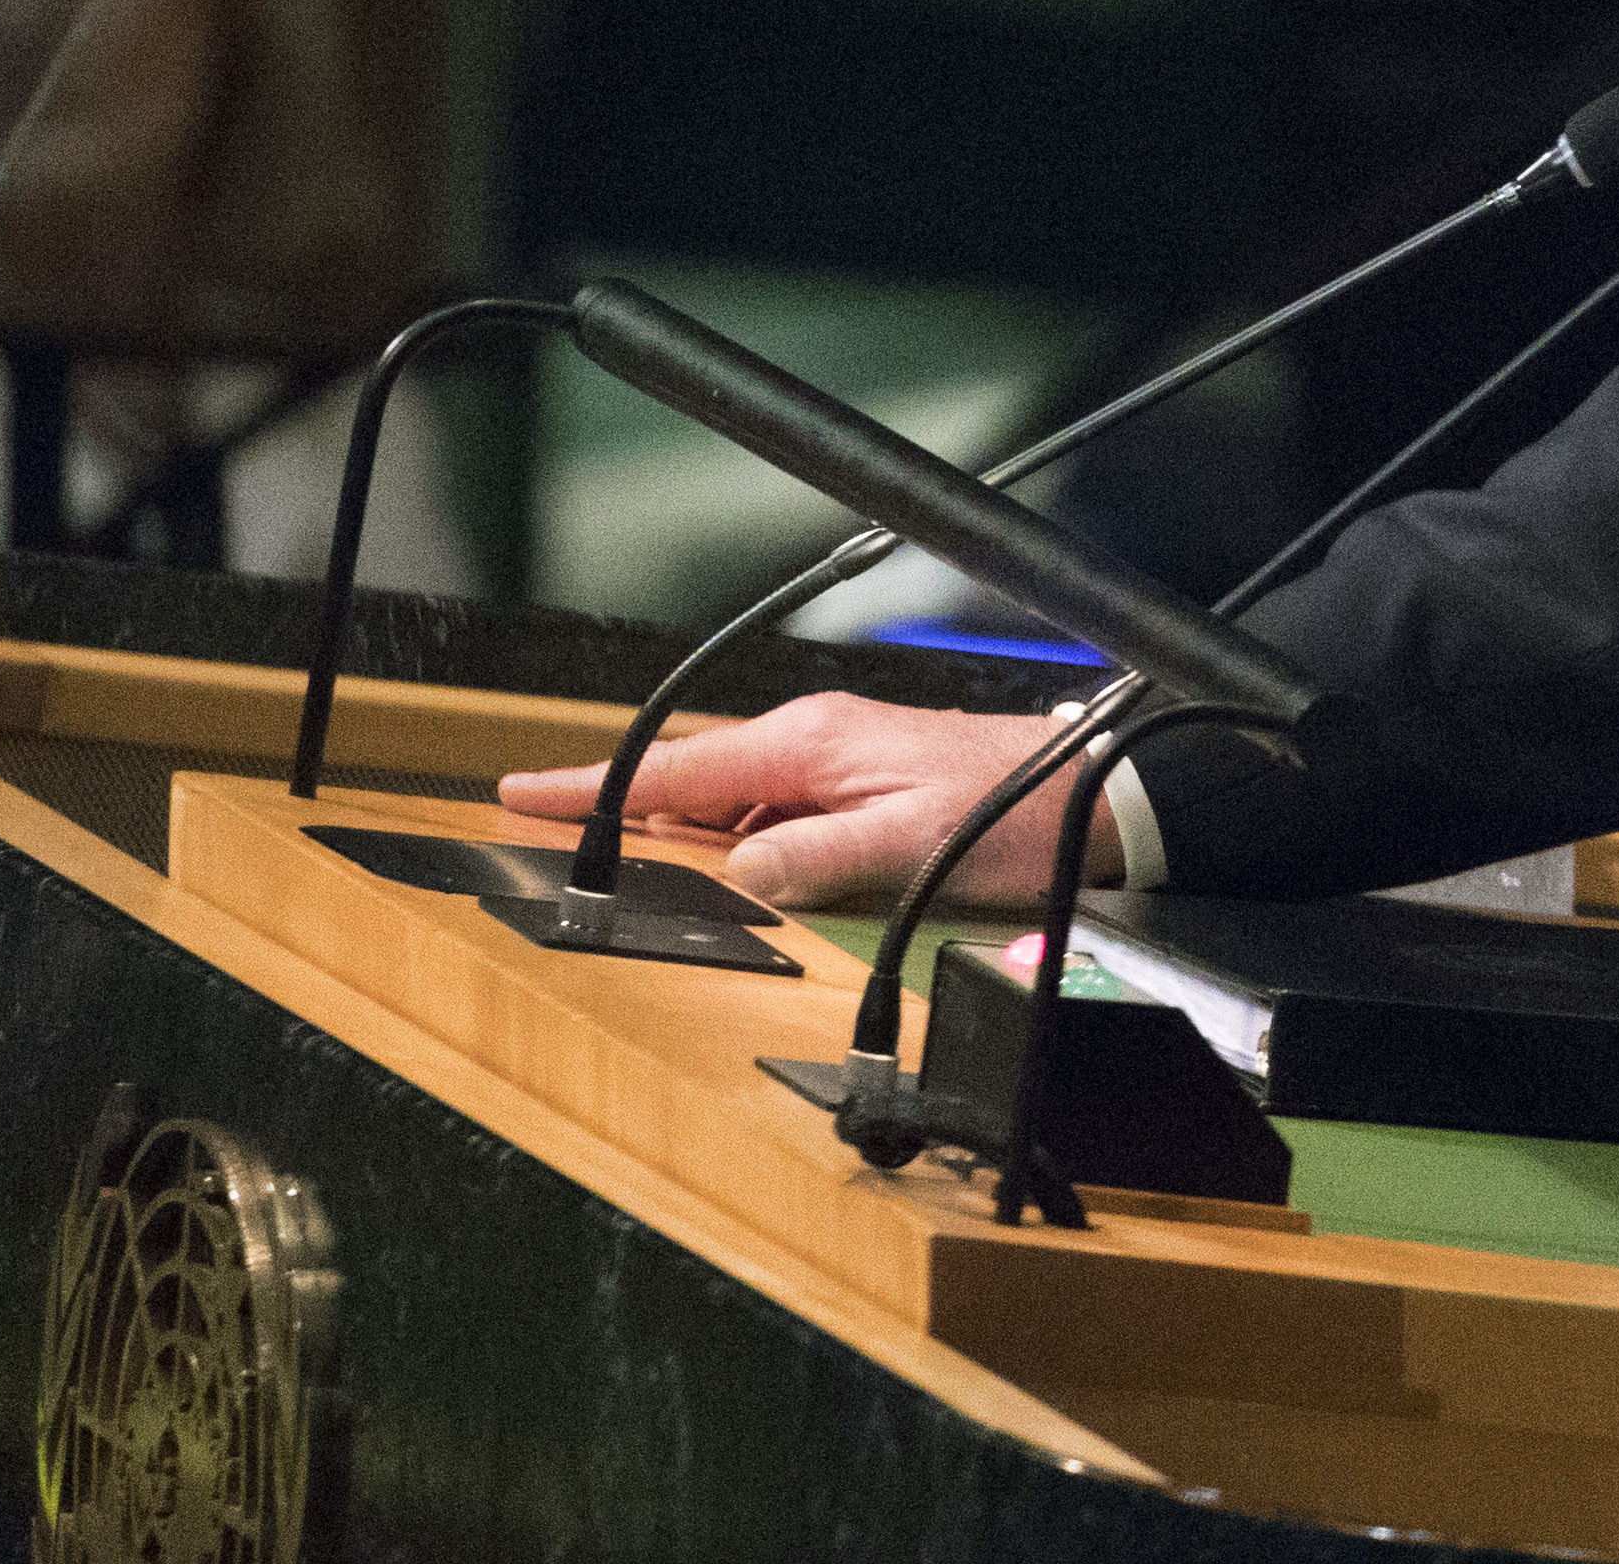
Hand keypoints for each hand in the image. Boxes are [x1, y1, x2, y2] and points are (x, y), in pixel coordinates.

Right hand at [495, 692, 1111, 909]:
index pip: (678, 770)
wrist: (1095, 792)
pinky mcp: (863, 784)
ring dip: (680, 830)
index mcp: (811, 745)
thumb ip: (812, 860)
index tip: (523, 793)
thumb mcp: (908, 848)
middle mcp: (817, 743)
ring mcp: (839, 761)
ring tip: (618, 860)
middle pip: (693, 783)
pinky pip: (771, 811)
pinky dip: (733, 836)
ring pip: (731, 800)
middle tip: (548, 833)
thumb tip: (738, 876)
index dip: (595, 788)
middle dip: (621, 808)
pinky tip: (727, 869)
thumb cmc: (1014, 810)